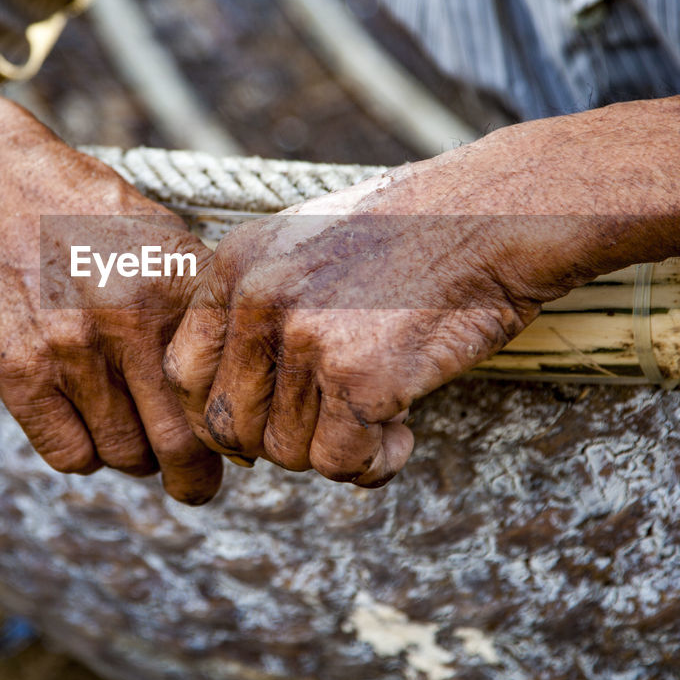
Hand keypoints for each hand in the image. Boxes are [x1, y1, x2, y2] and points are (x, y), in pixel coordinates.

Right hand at [0, 13, 222, 503]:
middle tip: (199, 487)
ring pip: (125, 455)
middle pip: (177, 443)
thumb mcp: (164, 239)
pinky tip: (87, 421)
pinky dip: (86, 452)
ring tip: (132, 428)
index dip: (232, 434)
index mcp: (175, 284)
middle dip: (195, 478)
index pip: (221, 393)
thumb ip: (200, 306)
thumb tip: (246, 384)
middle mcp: (126, 320)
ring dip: (134, 454)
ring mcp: (68, 350)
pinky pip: (71, 457)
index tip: (235, 449)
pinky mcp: (18, 374)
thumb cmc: (91, 217)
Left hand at [165, 92, 679, 486]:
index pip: (184, 374)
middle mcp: (259, 299)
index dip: (222, 414)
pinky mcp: (362, 377)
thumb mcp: (304, 246)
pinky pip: (341, 464)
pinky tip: (405, 431)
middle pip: (231, 425)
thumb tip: (228, 420)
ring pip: (286, 453)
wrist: (496, 215)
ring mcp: (308, 337)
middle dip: (282, 442)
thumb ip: (257, 313)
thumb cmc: (411, 236)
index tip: (265, 423)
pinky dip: (374, 464)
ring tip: (382, 421)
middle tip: (334, 426)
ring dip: (334, 453)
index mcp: (236, 265)